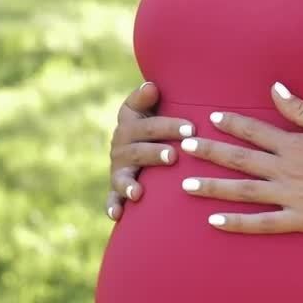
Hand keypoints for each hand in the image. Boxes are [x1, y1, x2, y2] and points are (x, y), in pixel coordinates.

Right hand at [106, 81, 195, 221]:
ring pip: (123, 175)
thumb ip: (147, 97)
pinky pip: (112, 198)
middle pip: (138, 150)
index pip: (149, 123)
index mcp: (129, 121)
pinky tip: (118, 215)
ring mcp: (118, 167)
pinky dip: (113, 206)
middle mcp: (120, 144)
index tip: (191, 129)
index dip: (169, 126)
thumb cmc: (154, 120)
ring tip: (140, 191)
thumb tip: (151, 86)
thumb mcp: (149, 105)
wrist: (139, 139)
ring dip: (130, 183)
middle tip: (175, 155)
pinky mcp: (116, 187)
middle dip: (156, 153)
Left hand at [177, 81, 302, 235]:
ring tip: (185, 184)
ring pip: (243, 192)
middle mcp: (290, 170)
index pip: (256, 130)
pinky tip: (214, 221)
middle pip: (241, 160)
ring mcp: (294, 197)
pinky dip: (236, 223)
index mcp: (298, 144)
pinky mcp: (302, 220)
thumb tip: (275, 88)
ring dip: (212, 187)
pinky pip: (263, 223)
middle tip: (184, 145)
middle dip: (210, 152)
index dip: (231, 123)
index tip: (209, 117)